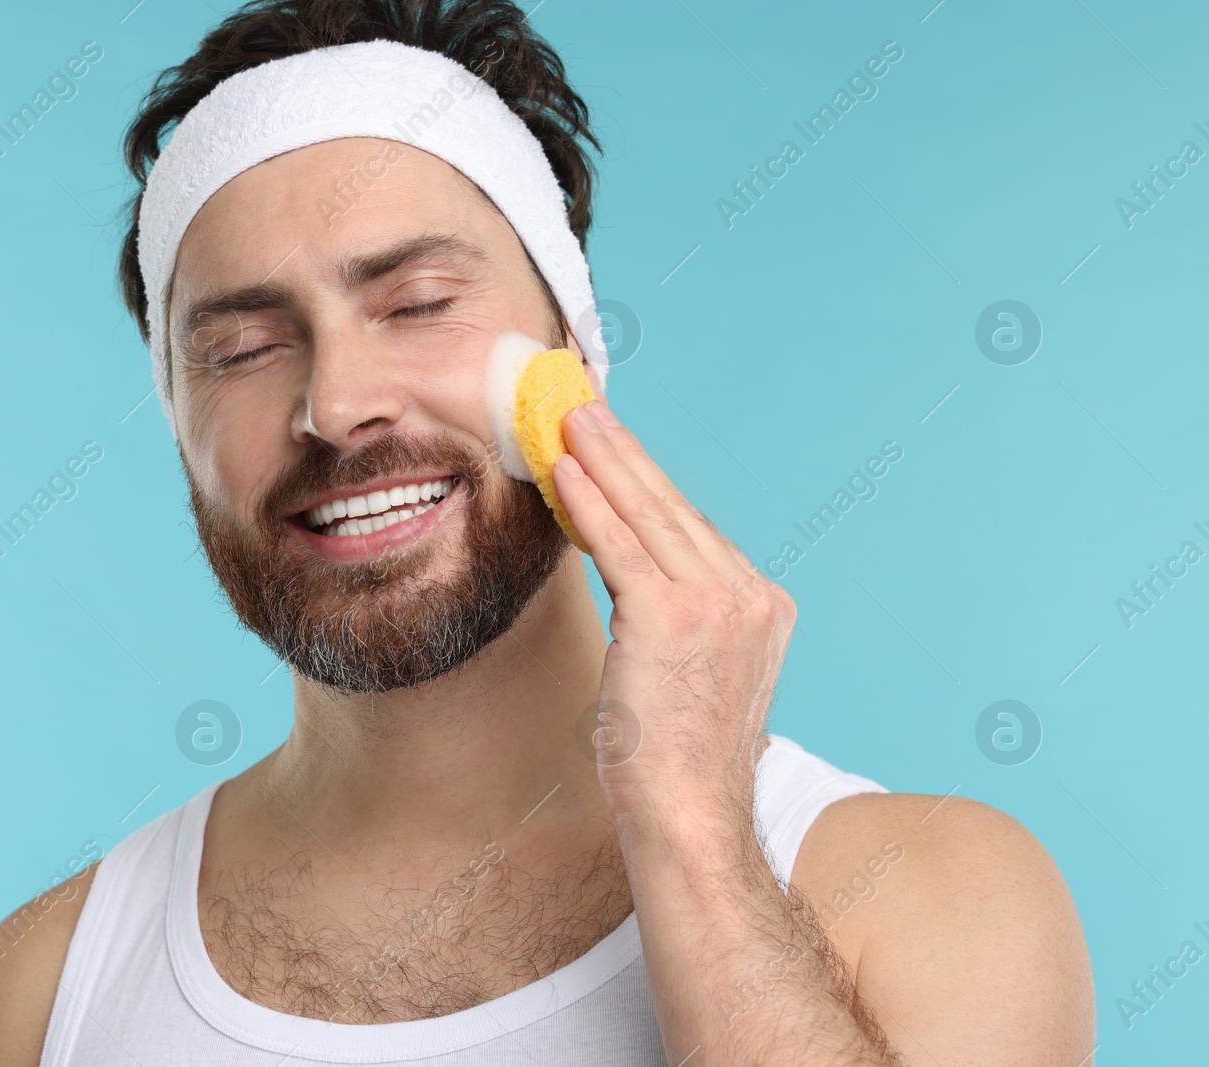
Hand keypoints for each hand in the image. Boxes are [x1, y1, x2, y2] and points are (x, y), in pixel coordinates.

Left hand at [552, 399, 796, 843]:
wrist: (688, 817)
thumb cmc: (675, 759)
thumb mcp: (691, 673)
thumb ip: (677, 616)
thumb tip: (630, 572)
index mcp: (763, 607)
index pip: (693, 530)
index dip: (647, 484)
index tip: (615, 447)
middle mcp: (752, 596)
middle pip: (673, 509)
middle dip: (623, 454)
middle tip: (584, 409)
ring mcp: (719, 603)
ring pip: (647, 516)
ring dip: (602, 461)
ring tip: (567, 421)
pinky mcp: (673, 616)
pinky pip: (619, 545)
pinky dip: (588, 503)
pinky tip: (562, 471)